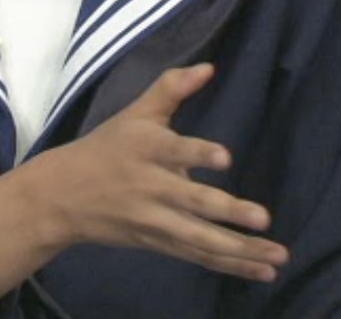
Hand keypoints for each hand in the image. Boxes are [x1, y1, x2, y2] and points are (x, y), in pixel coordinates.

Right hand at [35, 63, 286, 281]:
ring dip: (240, 250)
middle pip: (192, 202)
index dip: (198, 155)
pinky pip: (199, 257)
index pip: (175, 150)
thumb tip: (209, 67)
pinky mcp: (159, 243)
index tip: (225, 158)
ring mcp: (156, 220)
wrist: (63, 196)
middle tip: (264, 218)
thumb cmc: (107, 148)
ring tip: (278, 258)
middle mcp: (152, 187)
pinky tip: (262, 272)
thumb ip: (171, 88)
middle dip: (228, 212)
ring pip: (200, 238)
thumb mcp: (134, 113)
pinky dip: (230, 266)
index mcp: (147, 149)